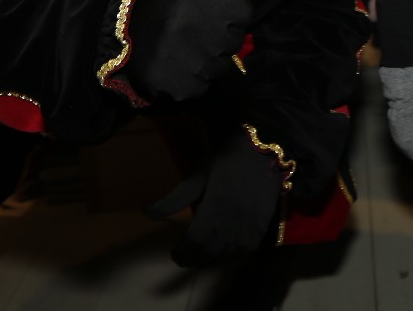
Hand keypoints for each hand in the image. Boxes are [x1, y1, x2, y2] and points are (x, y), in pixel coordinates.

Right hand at [124, 0, 250, 102]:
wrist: (114, 22)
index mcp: (226, 6)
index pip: (243, 13)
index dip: (227, 10)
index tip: (208, 9)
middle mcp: (220, 37)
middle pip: (233, 41)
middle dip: (218, 35)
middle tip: (191, 28)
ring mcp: (203, 66)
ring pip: (218, 66)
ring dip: (205, 58)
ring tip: (180, 46)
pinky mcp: (186, 89)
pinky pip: (199, 86)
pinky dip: (188, 79)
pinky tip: (171, 63)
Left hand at [146, 132, 283, 266]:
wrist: (265, 152)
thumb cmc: (227, 161)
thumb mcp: (198, 176)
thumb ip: (174, 199)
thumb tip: (147, 211)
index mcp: (214, 208)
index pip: (194, 241)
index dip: (182, 252)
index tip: (174, 252)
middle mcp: (232, 223)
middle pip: (208, 252)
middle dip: (192, 259)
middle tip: (182, 258)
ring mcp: (248, 229)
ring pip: (224, 255)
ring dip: (208, 260)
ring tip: (197, 257)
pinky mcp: (260, 230)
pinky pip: (240, 253)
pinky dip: (226, 257)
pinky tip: (219, 253)